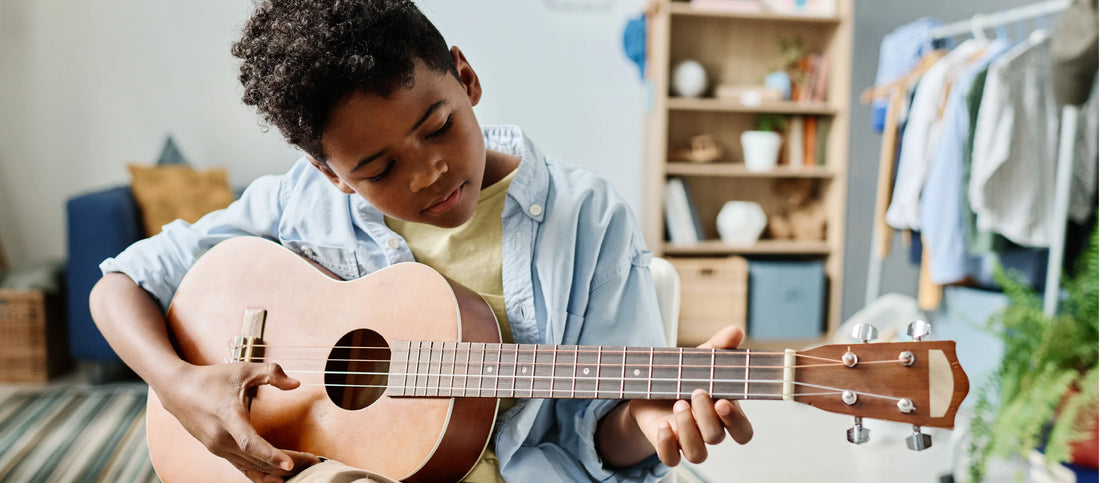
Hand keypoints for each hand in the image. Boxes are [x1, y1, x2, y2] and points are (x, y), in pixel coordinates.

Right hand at [156, 362, 320, 482]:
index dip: (271, 455)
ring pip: (252, 466)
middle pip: (258, 459)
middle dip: (288, 463)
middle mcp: (221, 438)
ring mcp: (218, 448)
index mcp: (228, 417)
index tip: (290, 464)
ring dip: (277, 471)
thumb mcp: (243, 371)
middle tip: (313, 462)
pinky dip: (261, 473)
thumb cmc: (212, 379)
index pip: (250, 442)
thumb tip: (296, 383)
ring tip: (304, 468)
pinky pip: (243, 468)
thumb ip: (272, 373)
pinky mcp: (219, 452)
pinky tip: (279, 477)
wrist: (178, 390)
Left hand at [628, 325, 753, 465]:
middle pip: (717, 438)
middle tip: (695, 392)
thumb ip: (719, 347)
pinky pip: (671, 459)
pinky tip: (662, 425)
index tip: (724, 402)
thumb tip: (737, 331)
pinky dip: (667, 444)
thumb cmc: (684, 374)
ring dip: (688, 429)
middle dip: (707, 416)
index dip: (736, 423)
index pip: (743, 432)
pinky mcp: (667, 446)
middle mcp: (709, 431)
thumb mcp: (699, 359)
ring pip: (698, 453)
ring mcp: (688, 441)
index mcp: (724, 414)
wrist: (649, 386)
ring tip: (678, 404)